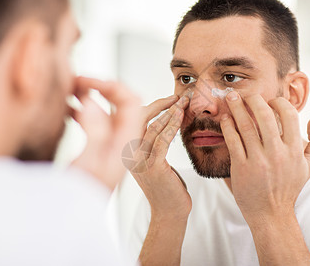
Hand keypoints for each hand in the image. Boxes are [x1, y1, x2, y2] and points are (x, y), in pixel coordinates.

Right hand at [71, 77, 140, 190]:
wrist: (79, 224)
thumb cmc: (83, 200)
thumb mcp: (88, 165)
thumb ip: (94, 132)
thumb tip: (94, 99)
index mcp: (125, 142)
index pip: (130, 101)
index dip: (112, 85)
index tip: (87, 79)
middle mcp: (122, 142)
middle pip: (122, 104)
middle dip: (101, 87)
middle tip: (75, 80)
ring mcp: (112, 147)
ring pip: (106, 112)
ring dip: (90, 97)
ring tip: (68, 89)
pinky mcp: (100, 152)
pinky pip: (96, 124)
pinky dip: (82, 111)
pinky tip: (65, 107)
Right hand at [130, 95, 191, 221]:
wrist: (169, 213)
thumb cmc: (166, 187)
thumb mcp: (154, 162)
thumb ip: (152, 144)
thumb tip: (163, 121)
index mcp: (127, 152)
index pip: (133, 121)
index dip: (151, 107)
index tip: (169, 99)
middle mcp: (128, 155)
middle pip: (140, 120)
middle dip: (161, 105)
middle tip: (178, 96)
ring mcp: (139, 161)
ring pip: (152, 128)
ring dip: (170, 113)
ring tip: (183, 103)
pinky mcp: (152, 167)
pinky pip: (162, 141)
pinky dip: (172, 126)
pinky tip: (181, 117)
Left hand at [220, 92, 309, 224]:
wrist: (271, 214)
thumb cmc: (289, 187)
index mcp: (294, 151)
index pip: (289, 115)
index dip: (278, 102)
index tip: (270, 100)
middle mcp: (277, 154)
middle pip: (264, 116)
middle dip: (253, 99)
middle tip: (245, 94)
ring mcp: (258, 161)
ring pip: (245, 126)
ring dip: (236, 108)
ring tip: (230, 98)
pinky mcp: (241, 168)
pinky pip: (232, 141)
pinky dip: (227, 126)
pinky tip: (225, 119)